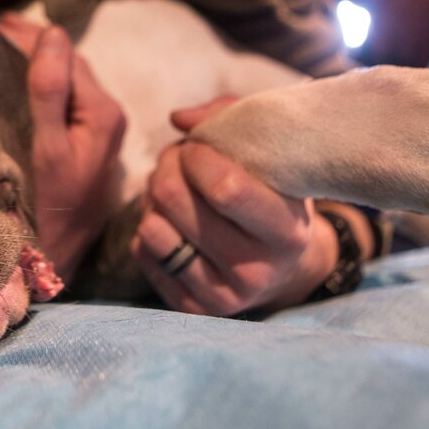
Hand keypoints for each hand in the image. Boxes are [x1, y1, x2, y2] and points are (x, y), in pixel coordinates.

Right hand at [0, 13, 125, 281]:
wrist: (51, 265)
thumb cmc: (48, 210)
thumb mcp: (46, 148)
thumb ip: (50, 90)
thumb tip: (53, 32)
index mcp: (104, 113)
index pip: (68, 55)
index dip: (31, 36)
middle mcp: (108, 121)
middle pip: (69, 67)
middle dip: (33, 46)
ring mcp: (97, 137)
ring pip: (65, 86)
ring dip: (35, 66)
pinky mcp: (83, 152)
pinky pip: (62, 107)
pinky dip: (39, 89)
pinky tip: (16, 87)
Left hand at [130, 98, 339, 315]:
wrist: (282, 265)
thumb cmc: (272, 194)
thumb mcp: (271, 154)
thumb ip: (230, 119)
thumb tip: (178, 121)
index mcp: (286, 231)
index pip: (225, 188)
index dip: (196, 156)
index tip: (196, 146)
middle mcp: (257, 272)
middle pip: (176, 203)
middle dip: (166, 168)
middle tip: (174, 161)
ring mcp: (222, 297)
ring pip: (152, 229)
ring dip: (152, 198)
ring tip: (172, 190)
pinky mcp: (190, 309)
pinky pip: (142, 253)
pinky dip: (147, 225)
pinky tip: (170, 221)